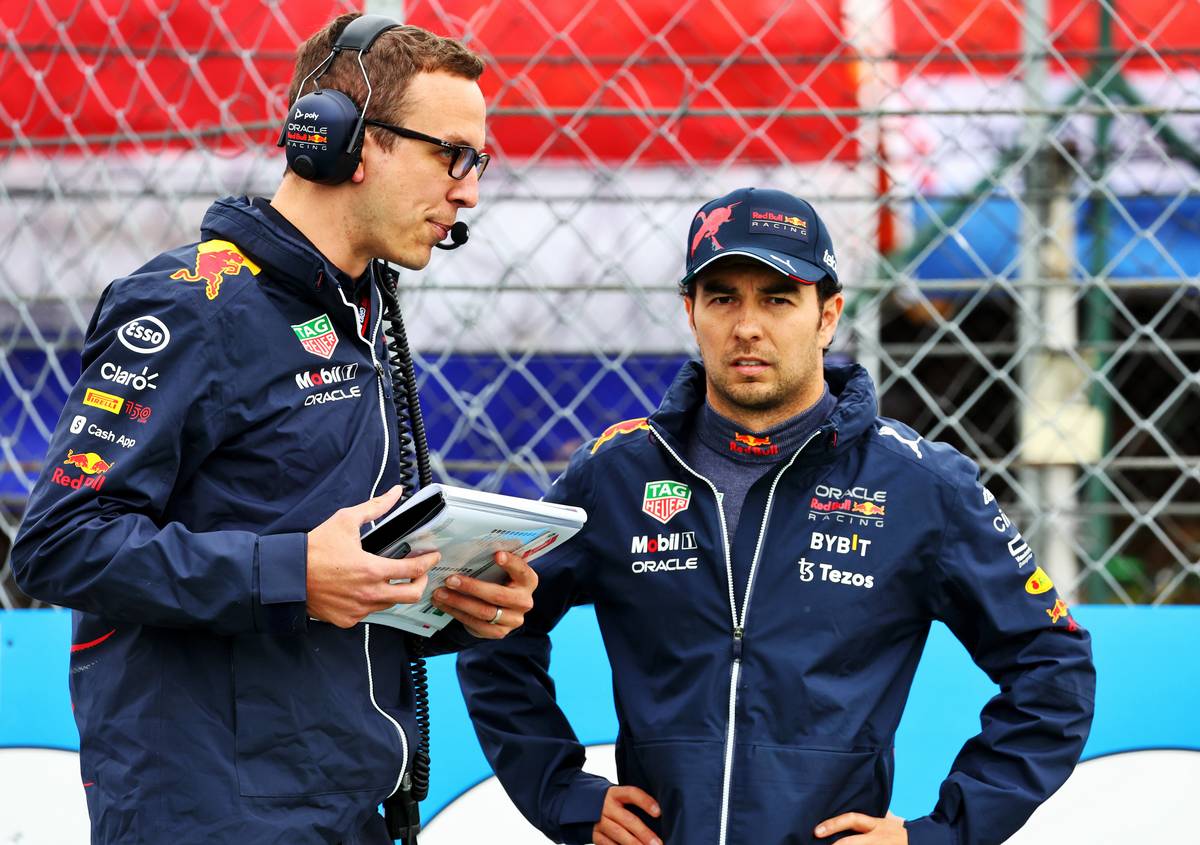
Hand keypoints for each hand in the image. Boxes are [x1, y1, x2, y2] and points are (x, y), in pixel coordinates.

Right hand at [306, 485, 437, 627]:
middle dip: (420, 583)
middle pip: (410, 596)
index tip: (432, 557)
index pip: (412, 571)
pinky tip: (364, 589)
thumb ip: (374, 507)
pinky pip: (367, 612)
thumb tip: (395, 492)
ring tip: (391, 578)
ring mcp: (357, 610)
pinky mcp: (346, 620)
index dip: (428, 563)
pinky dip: (371, 601)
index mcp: (371, 570)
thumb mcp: (345, 520)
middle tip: (419, 573)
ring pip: (388, 604)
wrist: (286, 574)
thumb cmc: (314, 548)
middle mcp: (368, 594)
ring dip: (394, 591)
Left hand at [430, 549, 537, 638]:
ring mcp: (513, 620)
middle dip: (471, 587)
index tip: (496, 555)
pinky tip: (444, 605)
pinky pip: (475, 624)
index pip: (522, 570)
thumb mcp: (503, 571)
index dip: (511, 563)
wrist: (502, 609)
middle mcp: (524, 601)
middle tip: (450, 580)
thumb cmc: (499, 581)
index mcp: (528, 581)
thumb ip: (495, 561)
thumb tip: (471, 546)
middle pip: (498, 595)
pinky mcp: (499, 632)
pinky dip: (457, 613)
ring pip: (484, 612)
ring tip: (440, 593)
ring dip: (458, 602)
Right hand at [592, 785, 661, 844]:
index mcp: (615, 793)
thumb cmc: (611, 803)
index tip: (658, 812)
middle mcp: (606, 806)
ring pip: (618, 834)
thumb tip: (658, 817)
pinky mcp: (594, 834)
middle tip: (657, 843)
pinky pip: (608, 844)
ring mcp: (599, 821)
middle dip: (644, 833)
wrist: (583, 805)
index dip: (645, 802)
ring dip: (634, 844)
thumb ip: (634, 805)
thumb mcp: (620, 798)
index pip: (632, 793)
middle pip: (628, 819)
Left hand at [815, 811, 906, 842]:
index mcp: (877, 825)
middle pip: (851, 843)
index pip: (852, 820)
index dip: (833, 824)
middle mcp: (878, 838)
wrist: (926, 841)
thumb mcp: (891, 821)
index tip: (816, 831)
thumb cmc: (904, 833)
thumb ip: (874, 818)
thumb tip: (859, 807)